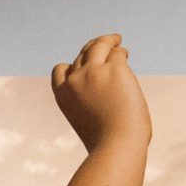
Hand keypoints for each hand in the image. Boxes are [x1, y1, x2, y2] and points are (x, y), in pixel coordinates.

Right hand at [51, 33, 151, 152]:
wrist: (117, 145)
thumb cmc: (106, 142)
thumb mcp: (88, 123)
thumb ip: (89, 105)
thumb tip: (107, 98)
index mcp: (63, 96)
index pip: (60, 70)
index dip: (72, 66)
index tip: (83, 66)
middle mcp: (75, 81)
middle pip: (82, 56)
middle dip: (92, 51)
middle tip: (104, 47)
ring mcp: (93, 72)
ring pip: (98, 46)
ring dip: (107, 42)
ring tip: (117, 40)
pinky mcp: (114, 69)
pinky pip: (117, 53)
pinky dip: (121, 53)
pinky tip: (125, 54)